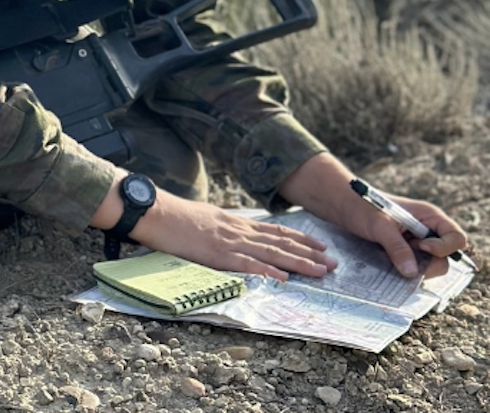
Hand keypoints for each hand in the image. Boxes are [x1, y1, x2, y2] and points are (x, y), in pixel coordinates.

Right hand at [90, 171, 336, 280]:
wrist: (155, 210)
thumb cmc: (174, 216)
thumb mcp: (205, 219)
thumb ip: (223, 228)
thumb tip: (235, 238)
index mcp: (235, 222)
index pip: (275, 231)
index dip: (300, 239)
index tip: (320, 245)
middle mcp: (238, 230)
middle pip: (280, 242)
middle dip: (309, 253)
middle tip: (333, 263)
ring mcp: (228, 242)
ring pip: (271, 253)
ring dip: (299, 263)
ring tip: (321, 271)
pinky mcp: (216, 253)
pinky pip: (247, 264)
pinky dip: (267, 271)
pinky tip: (284, 278)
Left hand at [337, 190, 467, 278]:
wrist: (342, 206)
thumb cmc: (361, 207)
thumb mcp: (378, 225)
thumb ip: (396, 247)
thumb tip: (412, 272)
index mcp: (429, 216)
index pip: (456, 237)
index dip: (444, 247)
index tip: (421, 246)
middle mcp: (427, 230)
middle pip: (447, 256)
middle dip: (431, 264)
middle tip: (406, 263)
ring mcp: (417, 243)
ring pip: (432, 265)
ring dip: (418, 269)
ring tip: (395, 261)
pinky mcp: (406, 252)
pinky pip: (416, 267)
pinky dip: (408, 270)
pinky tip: (393, 267)